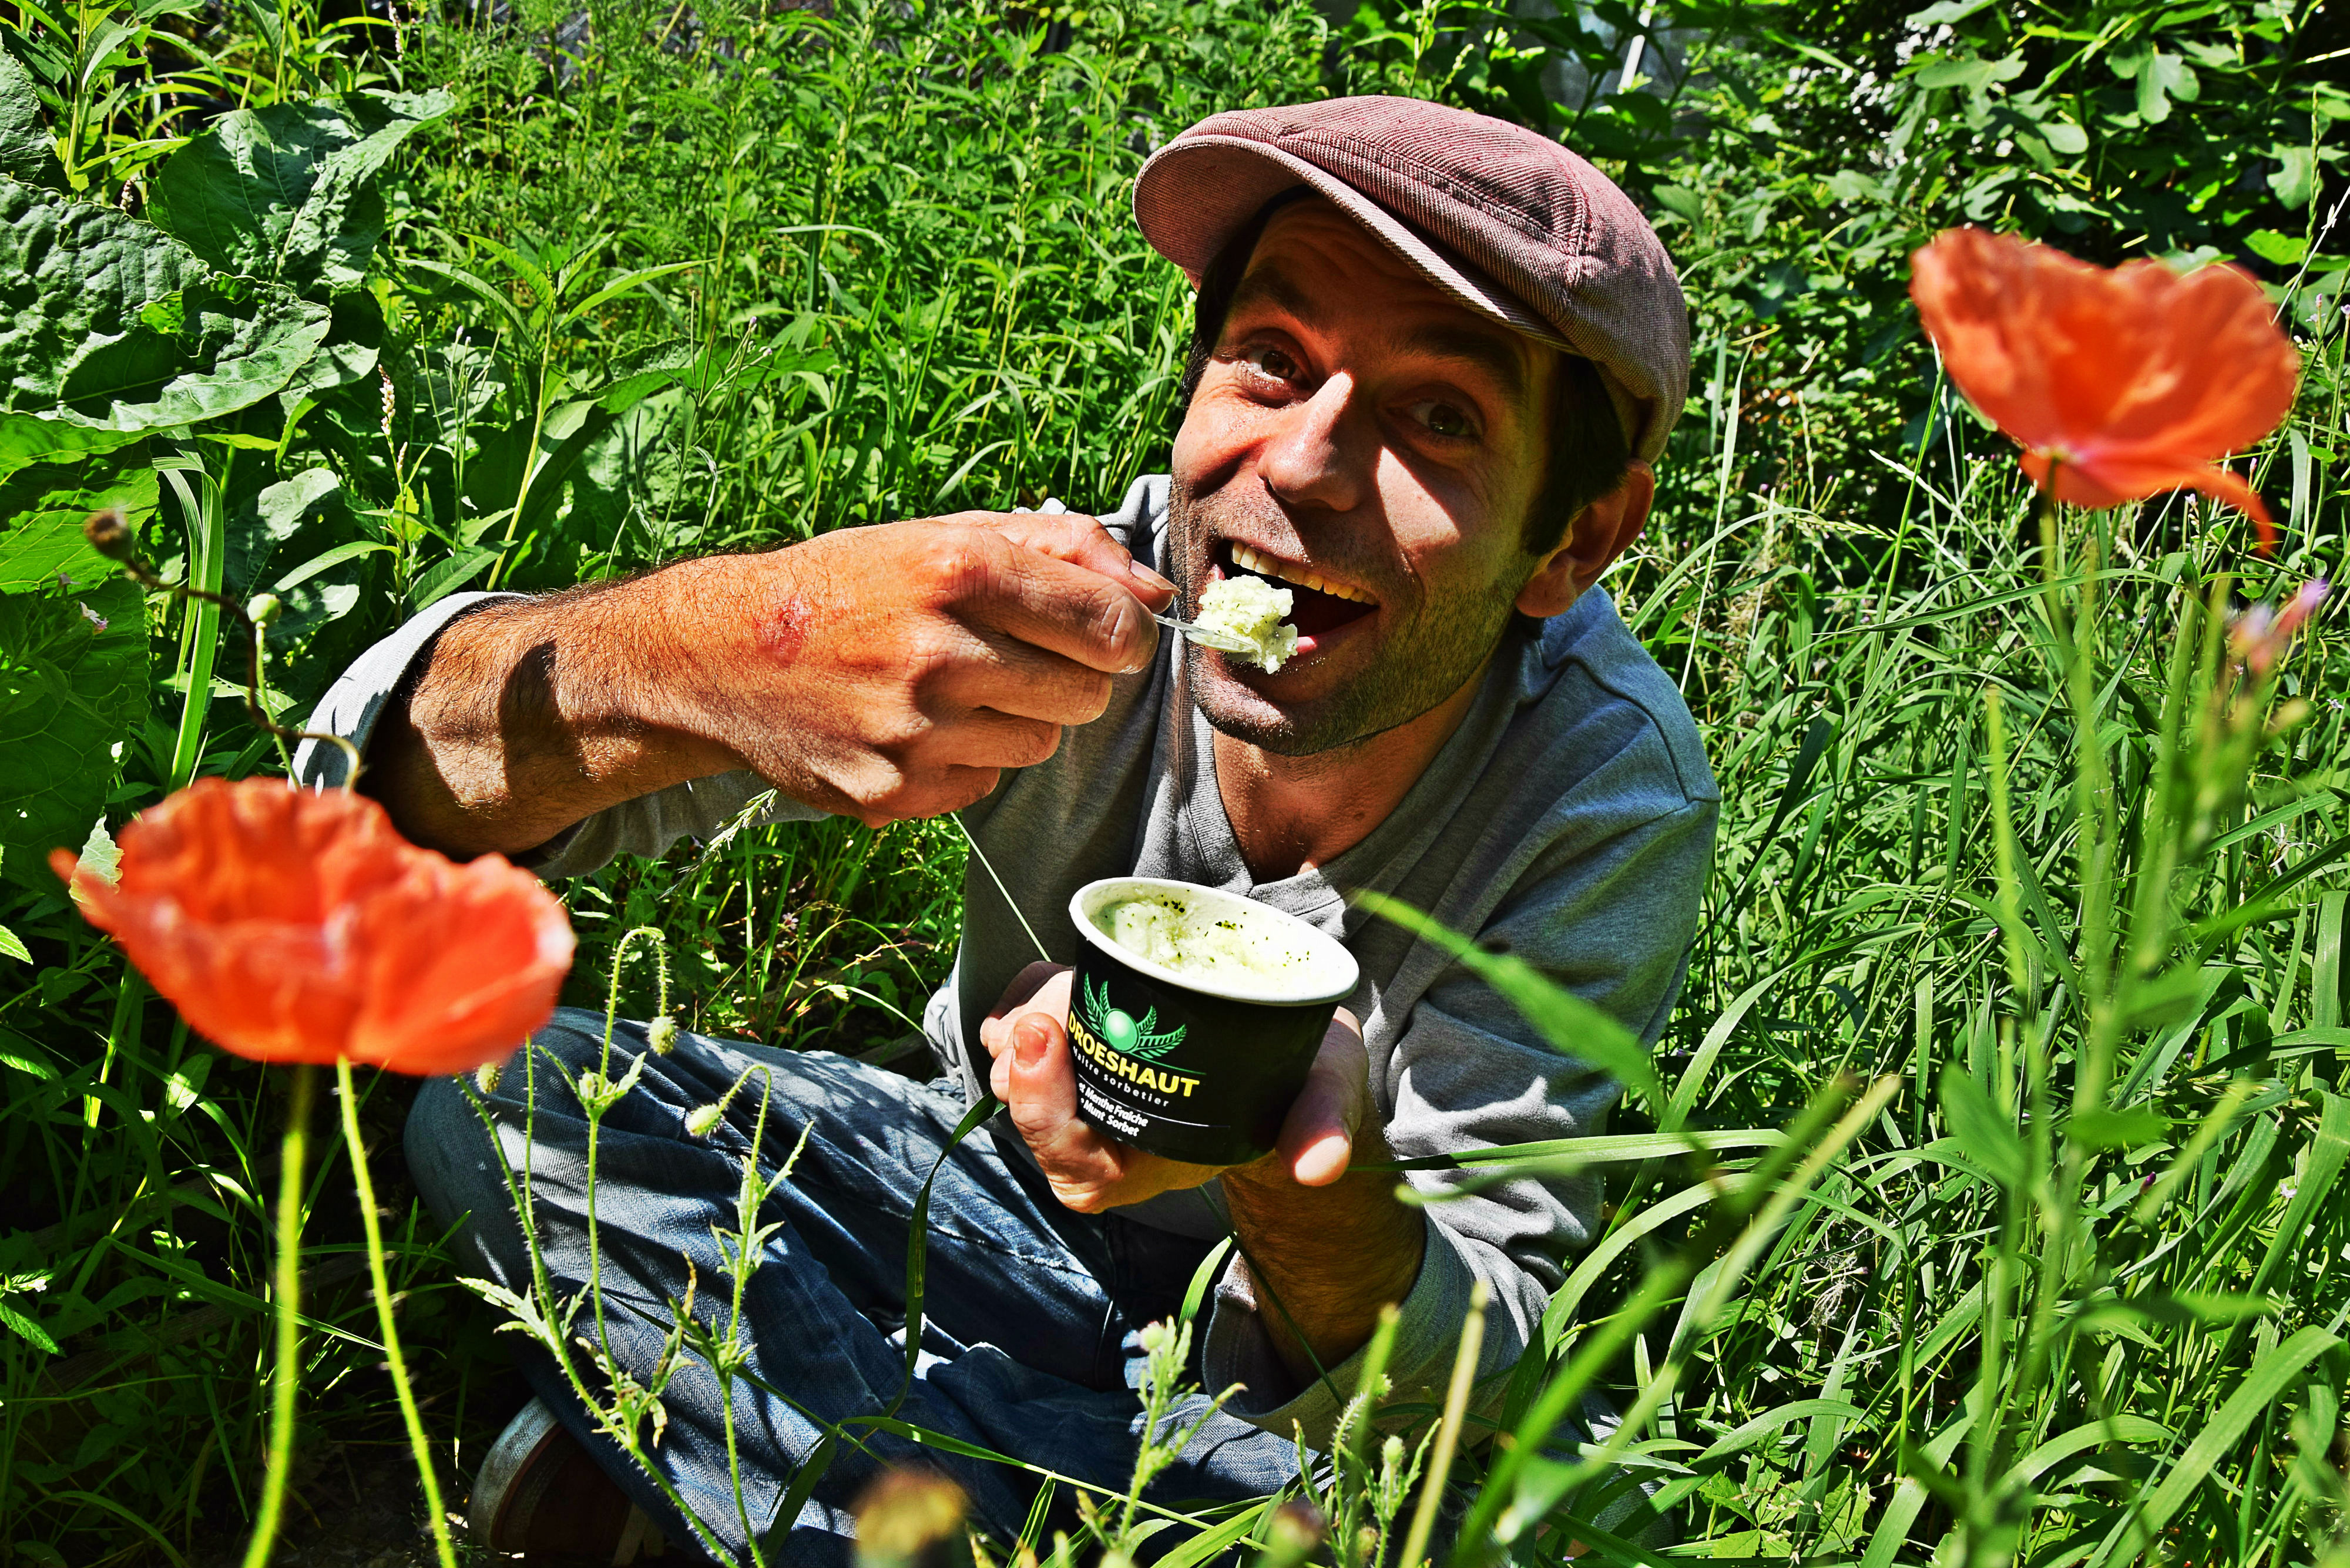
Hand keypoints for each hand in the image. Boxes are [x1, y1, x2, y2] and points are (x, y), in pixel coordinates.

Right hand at [642, 511, 1176, 823]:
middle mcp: (939, 653)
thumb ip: (1066, 550)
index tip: (1105, 634)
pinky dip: (967, 758)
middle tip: (1006, 655)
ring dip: (1015, 717)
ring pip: (1041, 742)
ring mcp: (914, 732)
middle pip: (1087, 693)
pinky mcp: (893, 793)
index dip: (1125, 634)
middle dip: (1067, 675)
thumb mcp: (949, 538)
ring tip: (950, 688)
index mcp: (960, 572)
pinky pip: (987, 781)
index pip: (1113, 626)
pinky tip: (914, 726)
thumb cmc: (855, 585)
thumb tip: (1160, 594)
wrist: (726, 654)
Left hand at [978, 962, 1371, 1212]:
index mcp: (1163, 1159)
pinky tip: (1051, 975)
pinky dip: (1025, 997)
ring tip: (1058, 982)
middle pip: (1038, 1116)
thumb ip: (1324, 1122)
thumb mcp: (1327, 1091)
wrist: (1302, 1037)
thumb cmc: (1308, 1073)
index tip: (1046, 1042)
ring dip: (1023, 1022)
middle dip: (1026, 1067)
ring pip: (1024, 1068)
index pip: (1082, 1170)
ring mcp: (1098, 1086)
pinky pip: (1023, 1029)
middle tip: (1038, 1018)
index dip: (1049, 1116)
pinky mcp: (1087, 1040)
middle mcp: (1120, 1132)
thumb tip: (1318, 1164)